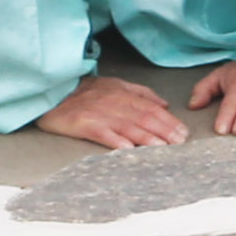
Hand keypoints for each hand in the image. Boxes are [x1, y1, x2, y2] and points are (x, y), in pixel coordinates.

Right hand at [37, 73, 185, 148]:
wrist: (52, 93)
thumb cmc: (85, 92)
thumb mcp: (114, 85)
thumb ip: (140, 93)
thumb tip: (165, 104)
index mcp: (122, 93)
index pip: (151, 108)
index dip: (169, 121)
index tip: (183, 132)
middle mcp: (114, 103)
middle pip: (144, 117)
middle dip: (164, 130)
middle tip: (179, 142)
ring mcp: (99, 114)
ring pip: (128, 126)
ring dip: (147, 138)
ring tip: (162, 148)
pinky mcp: (84, 125)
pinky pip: (103, 134)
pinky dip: (117, 142)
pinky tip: (129, 150)